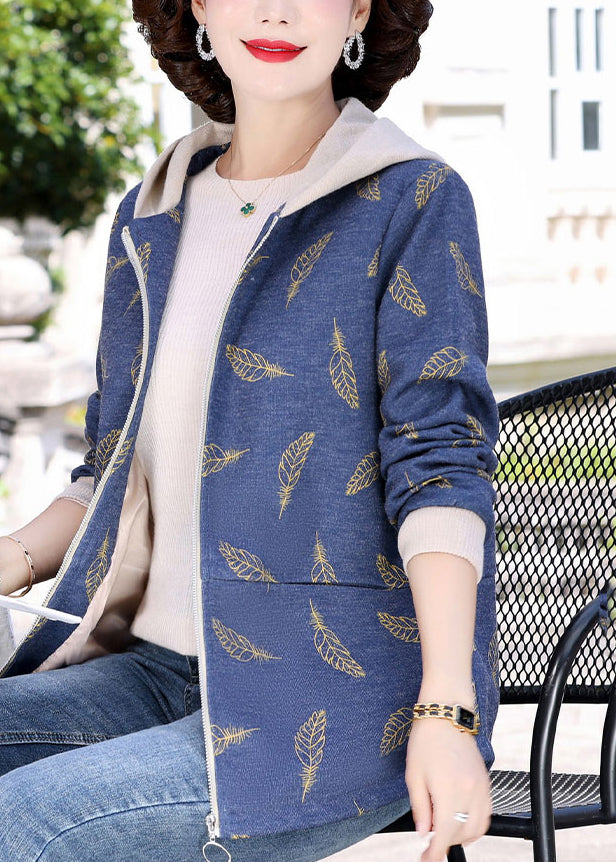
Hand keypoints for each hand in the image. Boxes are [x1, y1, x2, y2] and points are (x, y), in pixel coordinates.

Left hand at [405, 716, 491, 860]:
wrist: (446, 714)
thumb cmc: (426, 740)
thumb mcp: (414, 775)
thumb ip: (420, 807)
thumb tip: (424, 832)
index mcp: (449, 790)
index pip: (445, 834)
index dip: (435, 852)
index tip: (427, 859)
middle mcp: (470, 791)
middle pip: (463, 834)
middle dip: (446, 843)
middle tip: (430, 842)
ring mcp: (482, 787)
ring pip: (479, 828)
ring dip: (463, 837)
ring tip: (445, 833)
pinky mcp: (487, 782)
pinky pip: (486, 814)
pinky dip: (475, 825)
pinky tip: (461, 821)